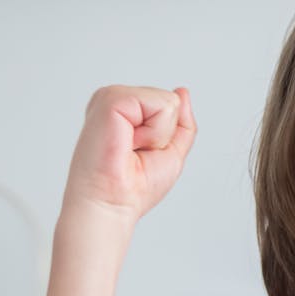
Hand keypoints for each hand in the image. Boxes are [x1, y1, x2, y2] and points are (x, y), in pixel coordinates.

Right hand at [62, 85, 196, 225]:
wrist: (112, 203)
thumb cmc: (133, 186)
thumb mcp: (171, 151)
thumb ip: (181, 122)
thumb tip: (182, 92)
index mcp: (126, 112)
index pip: (169, 106)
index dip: (166, 136)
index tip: (139, 154)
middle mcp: (117, 101)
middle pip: (172, 101)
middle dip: (164, 135)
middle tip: (135, 153)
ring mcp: (112, 96)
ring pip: (168, 102)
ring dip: (158, 135)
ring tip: (131, 149)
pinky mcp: (112, 98)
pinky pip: (160, 104)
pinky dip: (153, 132)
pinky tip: (129, 143)